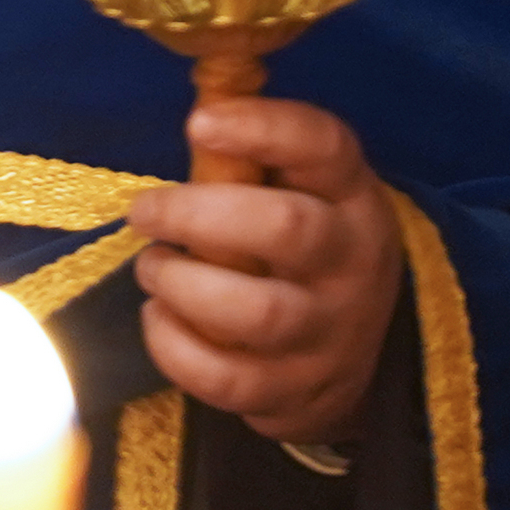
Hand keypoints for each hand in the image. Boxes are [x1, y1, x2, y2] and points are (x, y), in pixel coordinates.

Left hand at [122, 97, 404, 442]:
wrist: (364, 355)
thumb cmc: (307, 250)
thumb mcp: (303, 193)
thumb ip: (254, 160)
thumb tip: (195, 116)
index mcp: (351, 197)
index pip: (323, 146)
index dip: (261, 127)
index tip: (198, 123)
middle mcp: (351, 265)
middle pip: (285, 228)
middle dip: (197, 214)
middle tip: (145, 212)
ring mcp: (329, 335)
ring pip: (256, 311)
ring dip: (181, 283)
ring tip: (153, 266)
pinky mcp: (298, 393)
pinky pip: (227, 379)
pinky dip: (174, 347)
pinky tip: (159, 316)